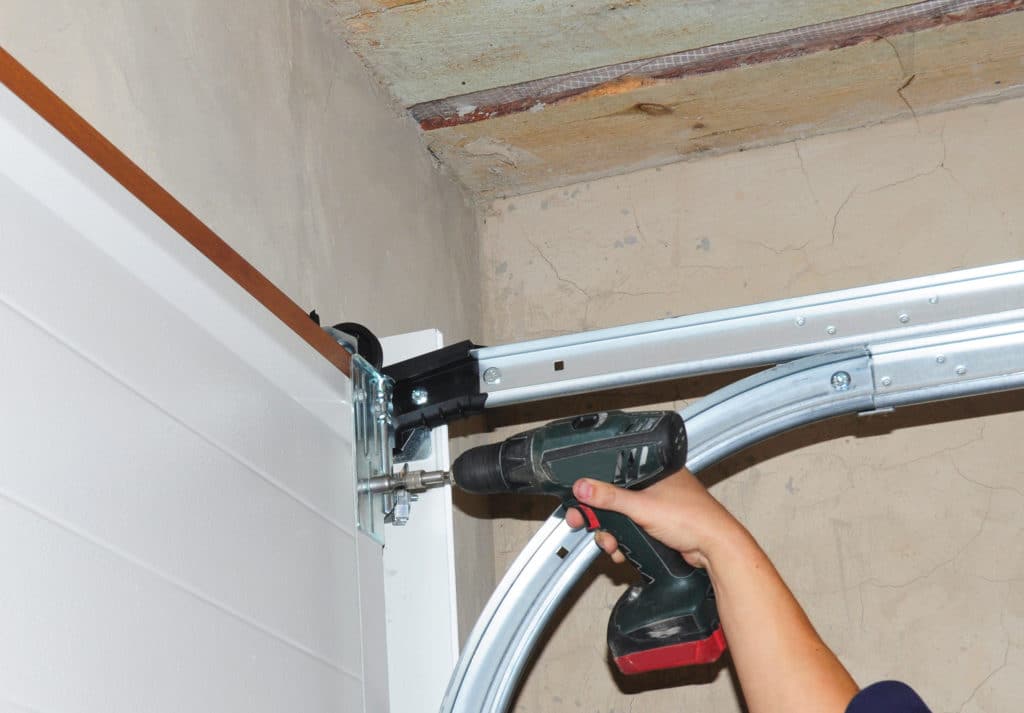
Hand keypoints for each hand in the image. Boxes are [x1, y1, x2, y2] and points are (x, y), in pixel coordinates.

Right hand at [565, 468, 748, 569]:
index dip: (592, 487)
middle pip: (614, 498)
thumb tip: (584, 487)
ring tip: (611, 544)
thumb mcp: (642, 507)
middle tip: (586, 525)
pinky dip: (624, 541)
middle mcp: (655, 484)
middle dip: (600, 517)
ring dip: (611, 533)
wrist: (715, 548)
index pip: (613, 472)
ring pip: (622, 517)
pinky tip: (622, 550)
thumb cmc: (693, 518)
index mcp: (653, 468)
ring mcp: (657, 506)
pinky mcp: (658, 525)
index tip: (579, 502)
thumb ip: (610, 498)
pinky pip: (632, 530)